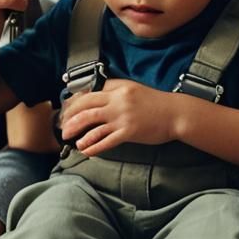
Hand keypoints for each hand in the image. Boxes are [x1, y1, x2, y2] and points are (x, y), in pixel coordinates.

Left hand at [59, 79, 174, 155]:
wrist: (175, 113)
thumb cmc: (156, 103)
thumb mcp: (135, 90)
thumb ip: (117, 92)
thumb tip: (98, 99)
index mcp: (120, 88)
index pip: (91, 92)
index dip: (75, 102)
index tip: (67, 110)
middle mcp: (119, 100)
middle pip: (87, 106)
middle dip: (71, 117)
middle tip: (62, 127)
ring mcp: (123, 116)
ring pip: (93, 123)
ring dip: (78, 132)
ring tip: (70, 139)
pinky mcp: (129, 131)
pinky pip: (106, 140)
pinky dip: (93, 146)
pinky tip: (86, 151)